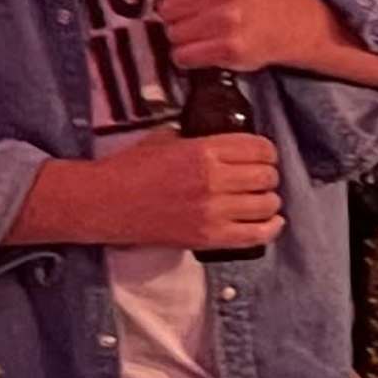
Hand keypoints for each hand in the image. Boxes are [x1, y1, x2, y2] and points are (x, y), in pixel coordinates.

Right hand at [102, 129, 282, 252]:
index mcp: (204, 151)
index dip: (266, 151)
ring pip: (266, 204)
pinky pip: (255, 235)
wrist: (104, 204)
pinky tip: (273, 222)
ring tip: (260, 199)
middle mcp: (213, 180)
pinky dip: (270, 228)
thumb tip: (225, 144)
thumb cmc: (130, 168)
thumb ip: (199, 139)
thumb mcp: (166, 139)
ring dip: (269, 200)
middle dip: (268, 175)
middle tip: (259, 178)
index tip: (262, 155)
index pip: (258, 148)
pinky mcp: (208, 238)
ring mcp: (213, 212)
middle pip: (266, 176)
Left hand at [135, 0, 298, 73]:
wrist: (282, 22)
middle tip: (199, 16)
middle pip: (165, 9)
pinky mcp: (230, 47)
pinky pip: (184, 56)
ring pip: (173, 33)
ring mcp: (228, 19)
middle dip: (176, 16)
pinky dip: (190, 57)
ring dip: (183, 38)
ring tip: (204, 32)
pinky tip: (206, 47)